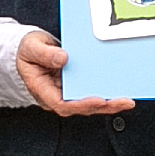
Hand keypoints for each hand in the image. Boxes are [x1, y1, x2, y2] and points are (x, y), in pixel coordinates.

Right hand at [16, 29, 133, 120]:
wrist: (27, 50)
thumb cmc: (27, 51)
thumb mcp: (32, 48)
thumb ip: (45, 54)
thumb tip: (63, 58)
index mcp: (43, 91)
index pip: (63, 104)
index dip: (81, 105)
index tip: (98, 100)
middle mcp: (56, 96)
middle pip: (81, 107)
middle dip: (103, 106)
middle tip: (123, 102)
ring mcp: (66, 92)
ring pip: (89, 104)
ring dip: (109, 103)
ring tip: (127, 100)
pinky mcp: (75, 86)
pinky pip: (91, 92)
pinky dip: (106, 94)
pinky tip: (120, 91)